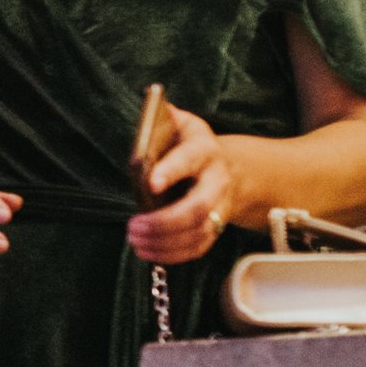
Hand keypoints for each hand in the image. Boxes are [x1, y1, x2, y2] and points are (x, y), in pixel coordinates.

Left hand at [127, 104, 235, 264]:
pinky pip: (199, 248)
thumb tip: (155, 111)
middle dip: (164, 221)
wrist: (230, 168)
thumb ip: (166, 118)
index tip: (151, 182)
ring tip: (136, 239)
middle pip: (198, 207)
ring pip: (199, 232)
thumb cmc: (192, 145)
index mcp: (204, 150)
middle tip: (134, 225)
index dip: (172, 171)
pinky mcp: (215, 228)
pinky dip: (172, 255)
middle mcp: (217, 181)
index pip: (189, 159)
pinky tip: (147, 251)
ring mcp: (220, 208)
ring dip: (165, 242)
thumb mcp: (183, 125)